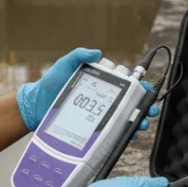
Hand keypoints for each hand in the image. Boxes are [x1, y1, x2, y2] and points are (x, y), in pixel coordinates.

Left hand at [16, 48, 160, 133]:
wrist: (37, 106)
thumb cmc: (51, 83)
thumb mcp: (65, 65)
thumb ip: (79, 55)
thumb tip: (96, 52)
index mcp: (102, 79)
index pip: (126, 81)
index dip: (139, 85)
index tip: (146, 89)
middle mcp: (104, 95)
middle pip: (131, 99)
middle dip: (144, 104)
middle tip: (150, 109)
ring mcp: (100, 111)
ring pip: (125, 115)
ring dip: (139, 119)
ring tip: (142, 123)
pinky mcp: (95, 126)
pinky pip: (113, 129)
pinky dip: (124, 132)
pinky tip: (130, 134)